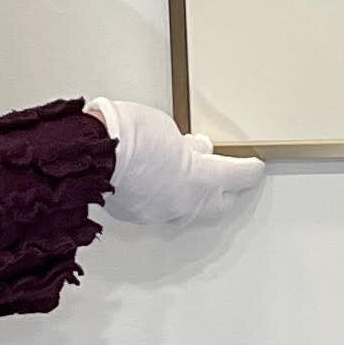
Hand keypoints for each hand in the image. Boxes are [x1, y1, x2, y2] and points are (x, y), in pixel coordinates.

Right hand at [86, 97, 262, 227]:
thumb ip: (188, 146)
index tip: (254, 166)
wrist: (89, 152)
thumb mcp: (169, 129)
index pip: (238, 177)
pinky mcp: (137, 215)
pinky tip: (158, 183)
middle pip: (219, 203)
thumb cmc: (127, 134)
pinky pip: (160, 208)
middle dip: (226, 190)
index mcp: (201, 179)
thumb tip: (193, 152)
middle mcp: (185, 203)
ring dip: (193, 194)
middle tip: (228, 177)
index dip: (249, 170)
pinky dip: (164, 196)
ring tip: (188, 177)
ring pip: (188, 209)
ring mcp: (160, 212)